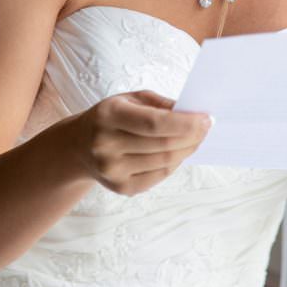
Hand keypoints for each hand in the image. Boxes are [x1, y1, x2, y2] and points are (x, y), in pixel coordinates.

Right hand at [68, 89, 212, 196]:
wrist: (79, 146)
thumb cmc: (112, 117)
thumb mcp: (130, 99)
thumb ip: (161, 105)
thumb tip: (193, 115)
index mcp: (109, 115)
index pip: (155, 123)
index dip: (185, 123)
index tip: (207, 119)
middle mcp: (106, 144)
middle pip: (163, 145)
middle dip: (192, 136)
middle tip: (207, 128)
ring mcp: (112, 170)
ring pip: (165, 162)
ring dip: (187, 150)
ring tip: (195, 139)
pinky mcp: (121, 187)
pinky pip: (159, 176)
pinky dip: (175, 163)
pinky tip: (178, 153)